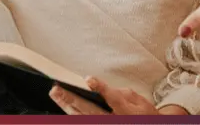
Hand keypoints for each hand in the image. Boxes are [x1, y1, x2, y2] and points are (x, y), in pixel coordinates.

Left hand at [50, 78, 177, 115]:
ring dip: (67, 106)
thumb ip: (122, 94)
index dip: (100, 88)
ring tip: (56, 94)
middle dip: (72, 99)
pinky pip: (84, 121)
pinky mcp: (99, 124)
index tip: (89, 79)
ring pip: (81, 118)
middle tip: (57, 89)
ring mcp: (106, 124)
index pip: (111, 98)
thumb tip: (105, 89)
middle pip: (88, 111)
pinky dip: (73, 114)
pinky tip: (64, 107)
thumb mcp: (139, 100)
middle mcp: (112, 120)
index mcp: (124, 111)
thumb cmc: (144, 115)